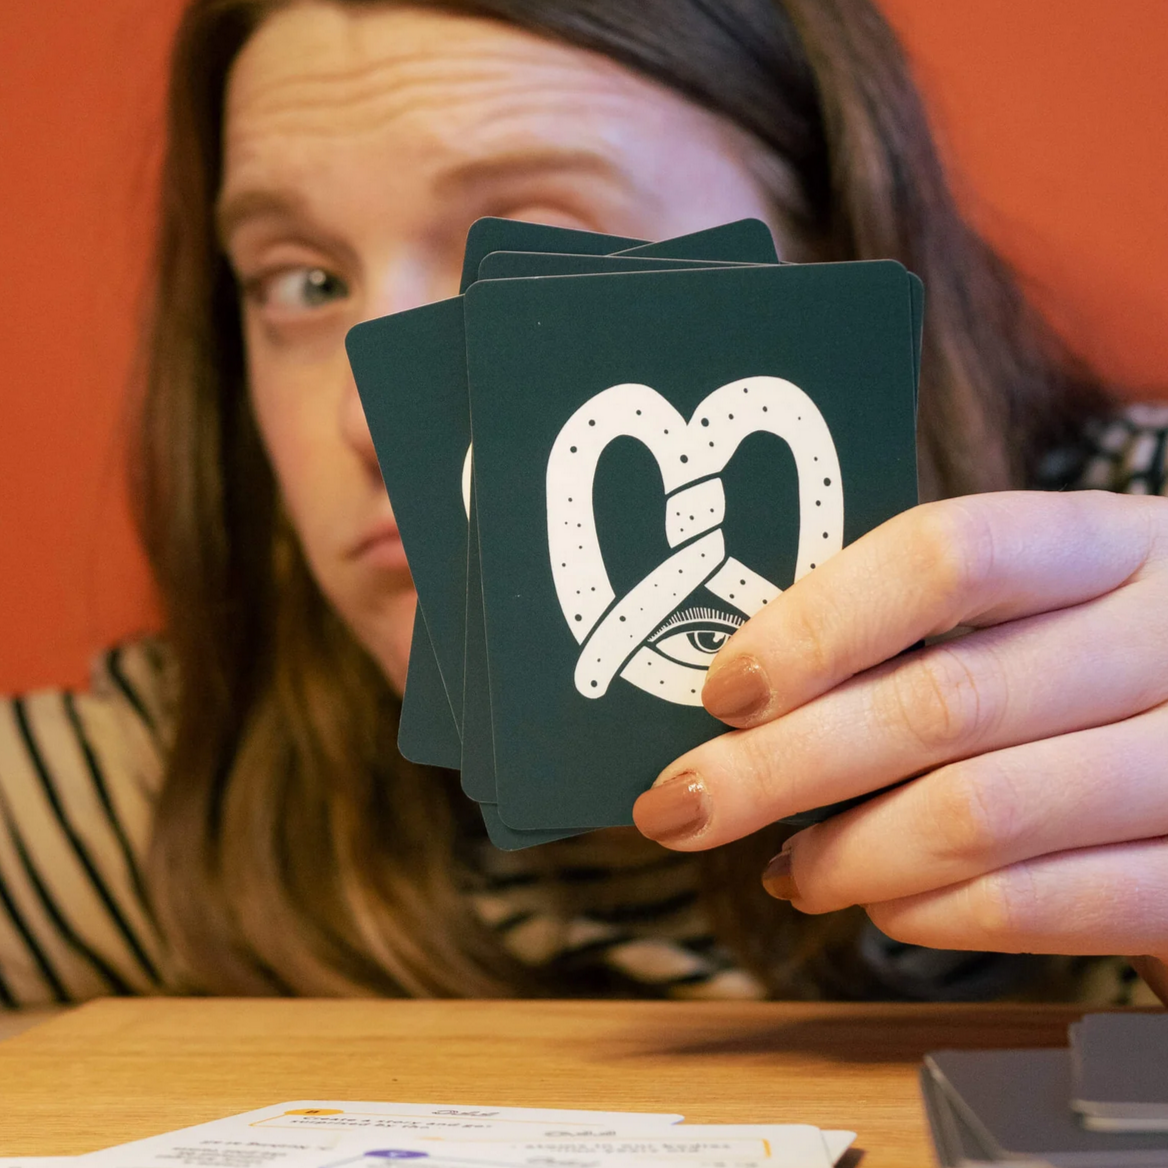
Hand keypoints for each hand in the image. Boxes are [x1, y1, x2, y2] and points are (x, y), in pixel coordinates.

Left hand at [633, 491, 1167, 997]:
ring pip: (984, 813)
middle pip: (942, 700)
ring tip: (784, 870)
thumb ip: (928, 630)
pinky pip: (1050, 907)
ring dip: (849, 854)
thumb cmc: (1103, 665)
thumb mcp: (1048, 607)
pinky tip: (880, 904)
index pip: (946, 555)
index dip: (818, 625)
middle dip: (783, 767)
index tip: (725, 689)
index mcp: (1107, 542)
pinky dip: (936, 914)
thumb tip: (746, 696)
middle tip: (683, 805)